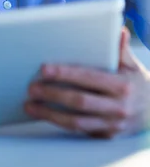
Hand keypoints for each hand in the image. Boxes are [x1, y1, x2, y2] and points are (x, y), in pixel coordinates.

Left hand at [24, 27, 149, 137]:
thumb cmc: (137, 82)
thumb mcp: (132, 64)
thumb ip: (121, 48)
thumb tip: (118, 29)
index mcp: (122, 86)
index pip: (88, 78)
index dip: (65, 74)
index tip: (44, 70)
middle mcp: (118, 107)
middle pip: (79, 102)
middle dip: (52, 95)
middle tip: (31, 88)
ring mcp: (112, 125)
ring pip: (77, 122)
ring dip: (50, 115)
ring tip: (30, 106)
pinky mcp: (106, 136)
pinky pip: (80, 131)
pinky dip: (60, 124)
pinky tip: (44, 117)